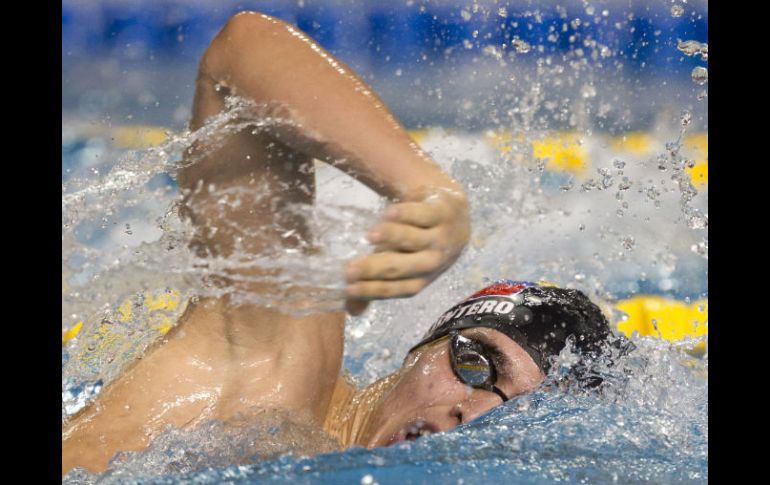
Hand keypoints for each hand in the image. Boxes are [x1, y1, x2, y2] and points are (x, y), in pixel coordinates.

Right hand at [345, 187, 469, 314]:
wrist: (457, 213)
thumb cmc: (420, 242)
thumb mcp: (402, 263)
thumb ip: (378, 282)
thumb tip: (351, 311)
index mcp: (421, 278)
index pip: (397, 288)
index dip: (373, 290)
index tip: (348, 288)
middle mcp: (433, 261)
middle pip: (404, 267)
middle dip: (376, 268)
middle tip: (349, 269)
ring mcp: (441, 236)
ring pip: (415, 239)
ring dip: (393, 238)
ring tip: (370, 236)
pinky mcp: (443, 211)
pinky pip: (425, 214)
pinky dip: (407, 214)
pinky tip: (389, 213)